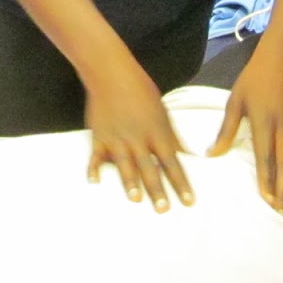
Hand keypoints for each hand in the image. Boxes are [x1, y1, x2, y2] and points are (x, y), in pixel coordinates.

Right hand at [84, 64, 193, 212]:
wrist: (112, 74)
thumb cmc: (142, 92)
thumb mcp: (163, 113)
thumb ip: (172, 137)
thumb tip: (187, 156)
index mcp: (157, 132)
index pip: (173, 162)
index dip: (181, 183)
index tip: (189, 201)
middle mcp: (139, 138)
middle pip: (150, 167)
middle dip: (157, 189)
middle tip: (163, 209)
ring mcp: (117, 137)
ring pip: (125, 163)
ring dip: (130, 181)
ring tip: (135, 199)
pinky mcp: (99, 136)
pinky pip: (96, 155)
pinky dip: (94, 168)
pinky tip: (94, 181)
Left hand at [207, 43, 282, 214]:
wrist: (281, 61)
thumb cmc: (253, 80)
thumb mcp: (235, 101)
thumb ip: (226, 129)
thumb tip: (212, 153)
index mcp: (264, 121)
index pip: (266, 155)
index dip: (267, 178)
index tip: (266, 198)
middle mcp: (282, 128)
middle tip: (281, 211)